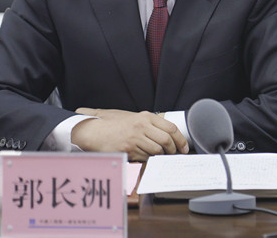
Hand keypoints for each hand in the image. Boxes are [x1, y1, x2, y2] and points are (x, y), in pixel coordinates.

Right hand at [72, 108, 188, 161]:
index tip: (183, 147)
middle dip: (172, 150)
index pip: (171, 128)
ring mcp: (135, 138)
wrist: (93, 130)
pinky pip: (144, 158)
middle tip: (172, 155)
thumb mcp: (132, 117)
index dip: (181, 140)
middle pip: (167, 141)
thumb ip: (148, 123)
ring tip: (156, 156)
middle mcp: (142, 126)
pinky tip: (142, 156)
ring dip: (159, 156)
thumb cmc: (112, 124)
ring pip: (157, 151)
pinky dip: (146, 159)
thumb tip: (166, 133)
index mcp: (145, 116)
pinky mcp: (128, 149)